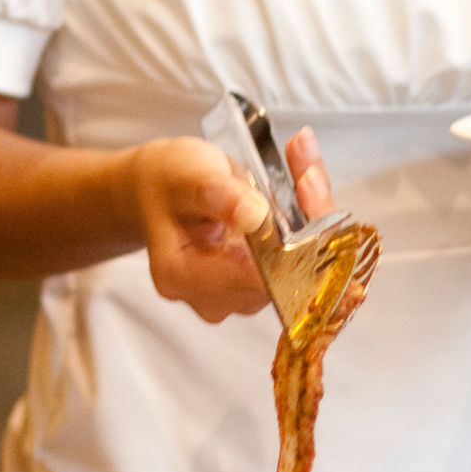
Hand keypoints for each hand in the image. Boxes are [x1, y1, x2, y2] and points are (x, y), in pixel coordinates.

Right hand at [126, 127, 333, 323]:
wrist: (160, 188)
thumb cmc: (167, 181)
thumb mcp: (188, 174)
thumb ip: (220, 194)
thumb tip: (256, 216)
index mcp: (182, 276)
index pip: (253, 278)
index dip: (289, 242)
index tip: (306, 194)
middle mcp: (209, 298)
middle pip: (282, 277)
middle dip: (308, 224)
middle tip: (310, 174)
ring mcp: (234, 296)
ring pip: (297, 270)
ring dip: (310, 222)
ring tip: (305, 174)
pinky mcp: (254, 286)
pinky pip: (297, 262)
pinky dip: (306, 226)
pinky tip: (302, 188)